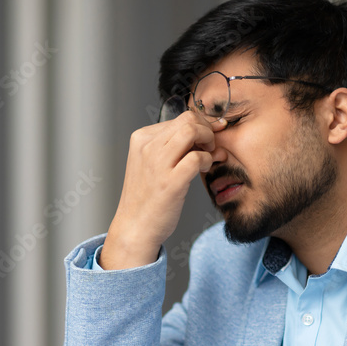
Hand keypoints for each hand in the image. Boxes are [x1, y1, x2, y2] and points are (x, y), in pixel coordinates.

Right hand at [100, 113, 226, 269]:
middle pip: (188, 119)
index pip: (179, 118)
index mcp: (142, 138)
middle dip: (207, 129)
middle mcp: (147, 147)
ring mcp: (157, 163)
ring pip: (192, 131)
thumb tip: (207, 133)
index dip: (200, 125)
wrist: (135, 227)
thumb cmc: (148, 197)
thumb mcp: (153, 164)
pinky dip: (207, 160)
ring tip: (208, 156)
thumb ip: (175, 147)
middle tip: (211, 146)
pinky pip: (197, 157)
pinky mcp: (169, 182)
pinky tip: (203, 170)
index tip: (210, 136)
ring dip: (208, 141)